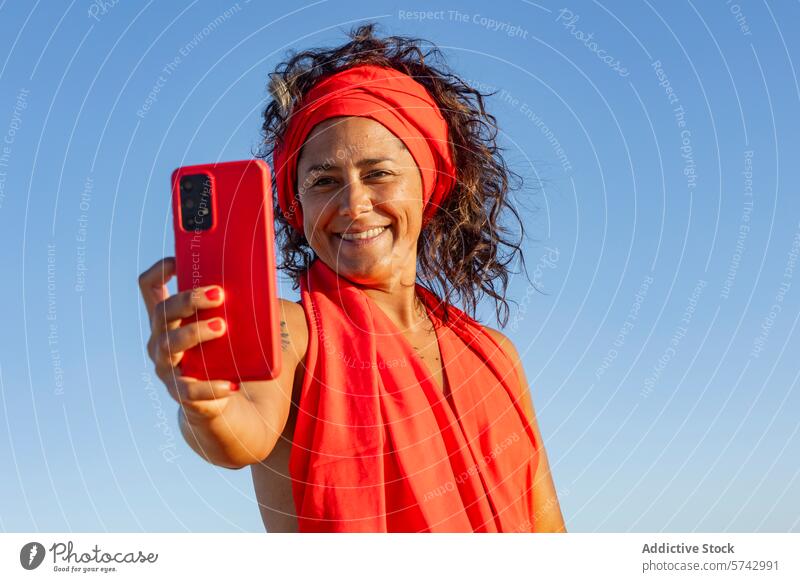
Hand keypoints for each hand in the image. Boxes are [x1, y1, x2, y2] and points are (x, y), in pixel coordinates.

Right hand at [138, 257, 235, 420]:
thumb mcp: (228, 327)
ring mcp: (166, 366)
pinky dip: (209, 386)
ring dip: (194, 332)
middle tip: (219, 295)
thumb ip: (235, 307)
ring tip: (221, 327)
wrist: (224, 402)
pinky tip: (230, 384)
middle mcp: (160, 339)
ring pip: (169, 344)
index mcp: (170, 319)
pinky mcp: (180, 393)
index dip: (160, 270)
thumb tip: (262, 282)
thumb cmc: (227, 354)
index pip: (150, 288)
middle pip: (163, 312)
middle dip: (189, 300)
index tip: (178, 260)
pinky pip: (189, 389)